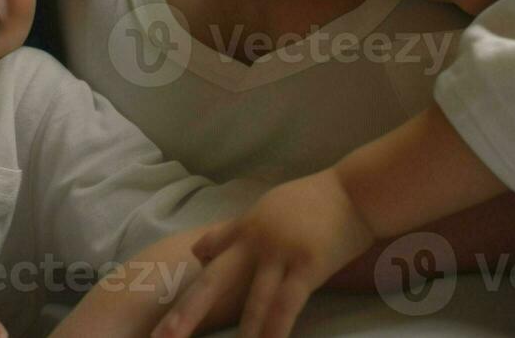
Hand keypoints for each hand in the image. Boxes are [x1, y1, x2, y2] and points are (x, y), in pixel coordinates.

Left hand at [152, 170, 375, 337]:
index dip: (185, 280)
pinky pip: (287, 305)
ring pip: (253, 301)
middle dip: (186, 312)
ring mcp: (281, 254)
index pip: (206, 256)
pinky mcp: (307, 266)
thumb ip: (229, 232)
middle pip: (214, 282)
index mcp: (245, 227)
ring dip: (240, 333)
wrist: (354, 192)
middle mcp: (255, 241)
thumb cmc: (311, 202)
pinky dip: (276, 330)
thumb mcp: (264, 210)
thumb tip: (196, 250)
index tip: (163, 303)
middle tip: (161, 337)